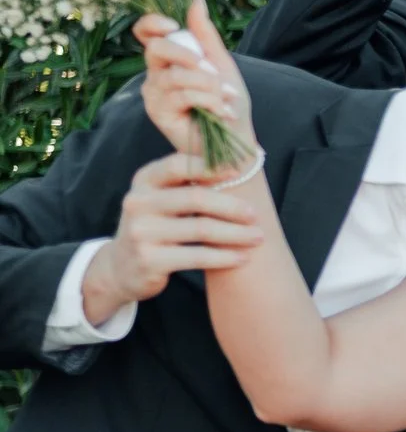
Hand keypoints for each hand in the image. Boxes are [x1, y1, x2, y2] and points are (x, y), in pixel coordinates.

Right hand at [81, 151, 266, 321]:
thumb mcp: (161, 198)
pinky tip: (243, 258)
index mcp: (145, 180)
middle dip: (232, 206)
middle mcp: (138, 202)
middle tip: (256, 215)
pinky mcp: (149, 260)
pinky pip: (197, 256)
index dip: (211, 167)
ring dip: (236, 234)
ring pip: (201, 228)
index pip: (179, 165)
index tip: (239, 173)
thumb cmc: (156, 226)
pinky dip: (225, 257)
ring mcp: (141, 232)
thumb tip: (236, 164)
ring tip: (258, 237)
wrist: (122, 267)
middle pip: (196, 198)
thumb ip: (186, 182)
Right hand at [135, 0, 254, 159]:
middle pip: (156, 48)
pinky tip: (222, 112)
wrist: (235, 140)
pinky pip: (181, 95)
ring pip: (176, 76)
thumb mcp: (221, 63)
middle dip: (189, 55)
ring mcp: (154, 94)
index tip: (173, 25)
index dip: (152, 23)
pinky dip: (209, 101)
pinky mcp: (158, 113)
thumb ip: (205, 34)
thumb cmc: (228, 102)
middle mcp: (155, 74)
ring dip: (209, 85)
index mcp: (169, 59)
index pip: (145, 32)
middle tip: (214, 71)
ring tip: (226, 98)